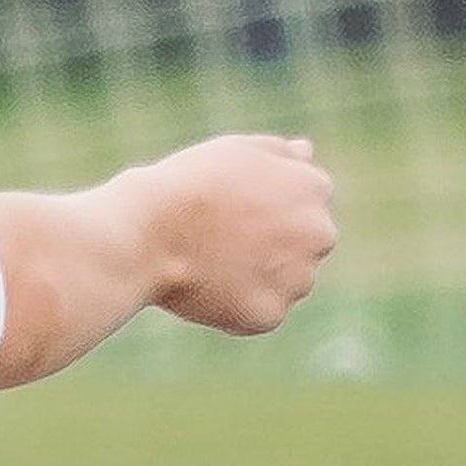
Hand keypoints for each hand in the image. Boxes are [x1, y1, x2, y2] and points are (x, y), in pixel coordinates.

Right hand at [137, 131, 334, 336]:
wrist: (146, 232)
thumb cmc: (185, 185)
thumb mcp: (234, 150)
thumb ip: (279, 153)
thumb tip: (306, 152)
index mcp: (315, 189)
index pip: (306, 204)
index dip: (265, 209)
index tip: (229, 210)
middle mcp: (320, 233)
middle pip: (303, 245)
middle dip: (272, 245)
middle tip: (219, 241)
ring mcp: (298, 278)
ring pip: (286, 282)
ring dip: (257, 278)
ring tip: (209, 266)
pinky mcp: (270, 314)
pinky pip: (260, 315)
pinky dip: (237, 308)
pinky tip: (205, 289)